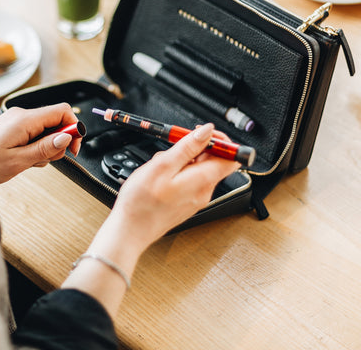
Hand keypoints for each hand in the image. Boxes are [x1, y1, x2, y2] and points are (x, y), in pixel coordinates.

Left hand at [0, 103, 81, 186]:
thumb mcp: (18, 161)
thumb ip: (45, 148)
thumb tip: (67, 137)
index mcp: (24, 120)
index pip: (62, 112)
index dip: (74, 129)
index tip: (73, 148)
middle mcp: (21, 116)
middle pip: (56, 121)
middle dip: (59, 142)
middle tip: (46, 159)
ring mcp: (16, 121)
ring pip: (46, 130)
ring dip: (46, 147)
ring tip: (29, 162)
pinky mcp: (12, 128)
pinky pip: (34, 133)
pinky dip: (35, 147)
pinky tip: (23, 159)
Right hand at [107, 123, 240, 252]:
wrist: (130, 231)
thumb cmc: (141, 202)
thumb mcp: (162, 166)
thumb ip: (187, 147)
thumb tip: (207, 131)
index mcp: (202, 181)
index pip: (232, 157)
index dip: (222, 141)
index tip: (204, 133)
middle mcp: (204, 191)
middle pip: (215, 161)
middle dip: (197, 147)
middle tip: (176, 144)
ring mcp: (196, 198)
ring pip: (200, 168)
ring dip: (184, 159)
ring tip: (163, 162)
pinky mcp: (187, 202)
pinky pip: (190, 179)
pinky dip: (179, 170)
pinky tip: (161, 174)